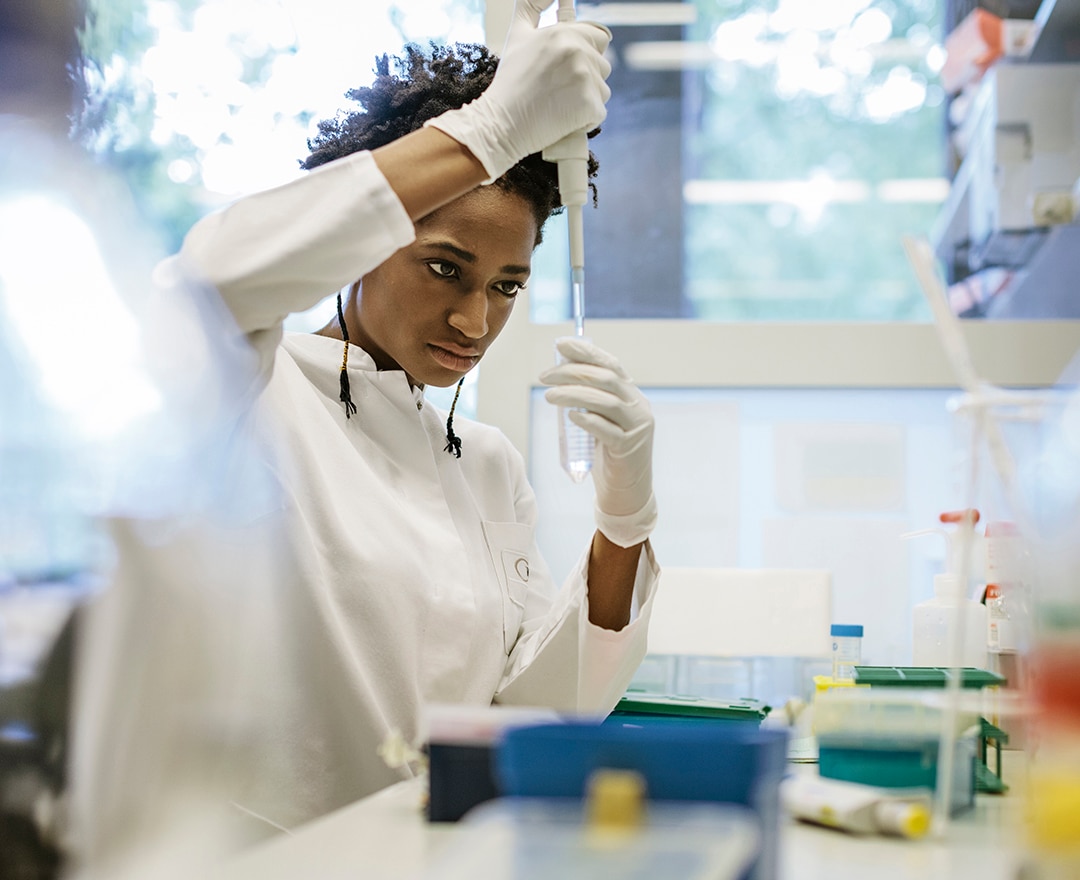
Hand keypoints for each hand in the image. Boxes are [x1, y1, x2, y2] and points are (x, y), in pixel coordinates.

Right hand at [425, 0, 611, 182]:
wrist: (501, 123)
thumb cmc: (509, 81)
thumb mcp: (518, 35)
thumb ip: (532, 6)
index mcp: (564, 33)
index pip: (598, 38)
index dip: (585, 55)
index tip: (565, 70)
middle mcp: (577, 51)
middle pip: (602, 65)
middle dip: (585, 79)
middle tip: (556, 91)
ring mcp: (585, 78)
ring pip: (603, 89)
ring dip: (586, 100)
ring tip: (558, 105)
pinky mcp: (590, 104)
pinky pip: (598, 112)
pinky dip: (584, 120)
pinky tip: (562, 119)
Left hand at [540, 337, 656, 546]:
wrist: (626, 491)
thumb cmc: (607, 454)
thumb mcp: (600, 420)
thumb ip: (589, 401)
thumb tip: (560, 376)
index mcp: (632, 396)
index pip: (611, 365)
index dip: (587, 352)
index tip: (562, 344)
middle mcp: (638, 407)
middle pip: (606, 379)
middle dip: (572, 372)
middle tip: (545, 375)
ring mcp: (637, 427)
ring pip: (605, 401)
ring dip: (573, 393)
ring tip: (548, 395)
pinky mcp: (629, 448)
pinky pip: (606, 429)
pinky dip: (587, 419)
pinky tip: (570, 415)